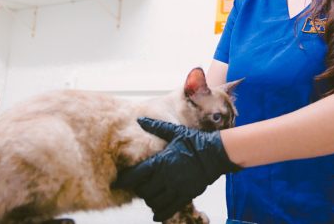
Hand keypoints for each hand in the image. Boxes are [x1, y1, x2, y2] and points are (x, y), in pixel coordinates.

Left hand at [112, 117, 240, 221]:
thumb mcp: (175, 132)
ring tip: (150, 195)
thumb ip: (156, 127)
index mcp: (161, 162)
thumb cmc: (194, 141)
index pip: (136, 176)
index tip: (118, 183)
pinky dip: (160, 213)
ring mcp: (176, 188)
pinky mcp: (186, 196)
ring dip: (149, 200)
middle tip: (139, 186)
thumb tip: (140, 119)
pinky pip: (169, 209)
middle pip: (143, 191)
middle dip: (139, 190)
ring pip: (155, 202)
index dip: (124, 181)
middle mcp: (167, 177)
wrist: (215, 154)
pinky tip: (156, 214)